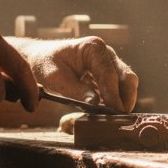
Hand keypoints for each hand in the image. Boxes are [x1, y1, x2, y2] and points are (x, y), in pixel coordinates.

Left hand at [14, 36, 137, 112]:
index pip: (109, 74)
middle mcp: (106, 52)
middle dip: (125, 98)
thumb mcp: (54, 78)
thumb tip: (95, 103)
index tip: (114, 113)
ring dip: (122, 100)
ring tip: (113, 118)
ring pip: (127, 83)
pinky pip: (119, 87)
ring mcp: (109, 62)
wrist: (40, 58)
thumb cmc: (45, 64)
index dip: (113, 95)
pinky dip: (116, 100)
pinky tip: (107, 112)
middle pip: (127, 77)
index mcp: (93, 48)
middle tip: (119, 118)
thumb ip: (74, 90)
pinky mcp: (108, 73)